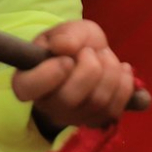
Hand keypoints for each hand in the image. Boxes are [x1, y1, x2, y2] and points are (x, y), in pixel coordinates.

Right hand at [11, 19, 138, 130]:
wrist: (94, 54)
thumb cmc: (74, 42)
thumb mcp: (69, 30)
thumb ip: (66, 34)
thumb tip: (64, 47)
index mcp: (28, 80)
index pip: (26, 89)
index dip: (50, 74)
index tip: (67, 59)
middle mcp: (47, 105)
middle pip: (68, 99)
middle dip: (89, 68)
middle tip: (90, 52)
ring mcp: (72, 117)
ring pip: (97, 102)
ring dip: (110, 71)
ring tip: (104, 57)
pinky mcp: (96, 121)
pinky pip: (115, 109)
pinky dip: (125, 84)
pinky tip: (121, 69)